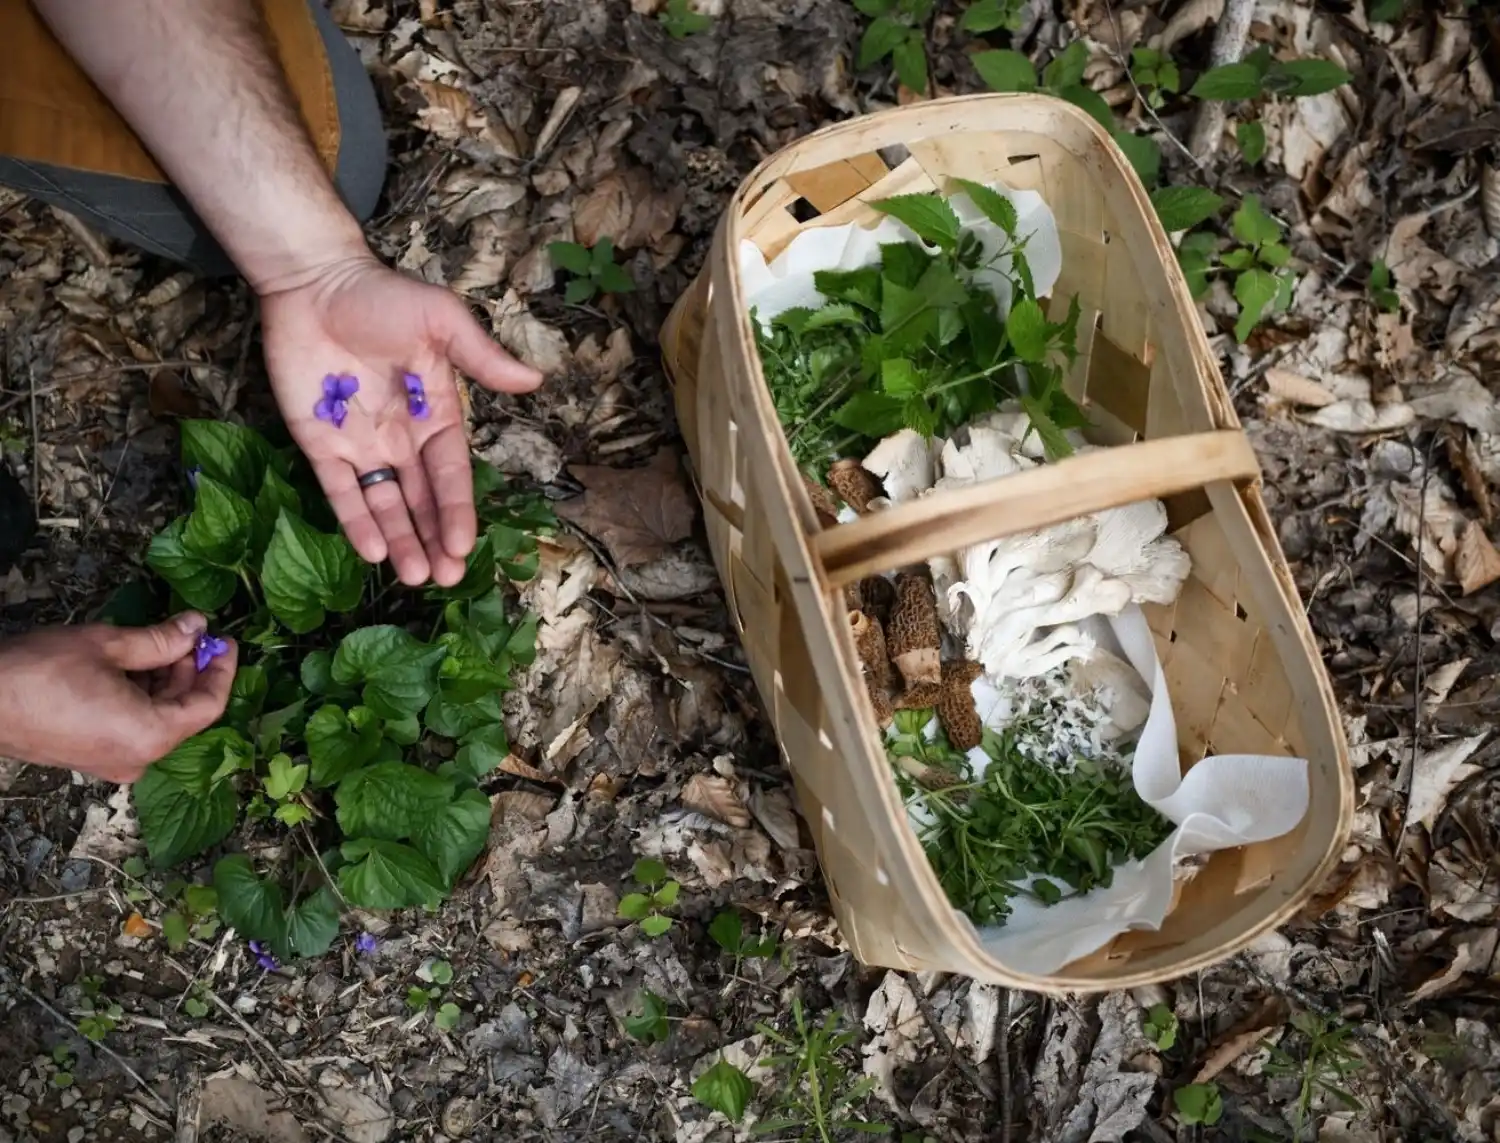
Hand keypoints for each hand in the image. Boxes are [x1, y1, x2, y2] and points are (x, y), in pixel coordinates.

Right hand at [0, 612, 237, 782]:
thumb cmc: (38, 674)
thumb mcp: (108, 646)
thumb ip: (162, 640)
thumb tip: (196, 625)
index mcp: (150, 736)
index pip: (208, 706)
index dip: (222, 669)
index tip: (225, 640)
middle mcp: (137, 759)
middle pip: (184, 713)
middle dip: (191, 671)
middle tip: (190, 633)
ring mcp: (113, 763)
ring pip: (159, 719)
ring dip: (166, 681)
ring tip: (160, 642)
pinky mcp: (92, 758)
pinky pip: (134, 727)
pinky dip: (142, 697)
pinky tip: (133, 664)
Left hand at [258, 255, 542, 586]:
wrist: (313, 280)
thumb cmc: (381, 295)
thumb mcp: (441, 321)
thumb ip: (481, 356)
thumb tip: (535, 380)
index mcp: (435, 414)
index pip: (450, 473)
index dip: (458, 509)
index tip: (465, 544)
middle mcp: (401, 439)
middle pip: (420, 500)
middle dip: (434, 539)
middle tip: (446, 579)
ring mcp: (359, 445)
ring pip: (384, 505)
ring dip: (399, 541)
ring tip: (413, 578)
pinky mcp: (318, 444)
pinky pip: (338, 491)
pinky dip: (354, 521)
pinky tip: (371, 552)